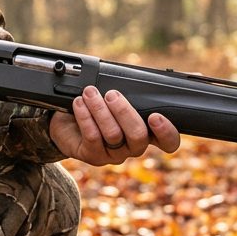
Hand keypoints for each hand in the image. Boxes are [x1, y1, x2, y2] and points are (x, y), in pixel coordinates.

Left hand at [49, 85, 181, 165]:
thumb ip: (132, 93)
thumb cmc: (98, 107)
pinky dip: (85, 116)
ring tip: (89, 93)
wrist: (68, 120)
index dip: (166, 132)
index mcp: (147, 132)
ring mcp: (114, 154)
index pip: (168, 142)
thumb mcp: (117, 98)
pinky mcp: (94, 156)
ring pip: (113, 135)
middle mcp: (133, 146)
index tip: (155, 116)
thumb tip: (145, 79)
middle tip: (111, 95)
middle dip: (124, 112)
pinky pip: (93, 137)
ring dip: (100, 110)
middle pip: (138, 136)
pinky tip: (79, 103)